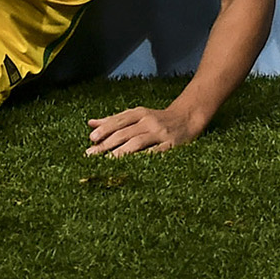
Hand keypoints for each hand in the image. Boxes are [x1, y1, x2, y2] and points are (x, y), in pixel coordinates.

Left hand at [85, 102, 204, 156]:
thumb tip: (90, 123)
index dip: (106, 129)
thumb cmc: (157, 119)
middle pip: (125, 132)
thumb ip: (114, 120)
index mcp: (141, 113)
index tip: (92, 139)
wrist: (188, 118)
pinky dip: (143, 158)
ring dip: (121, 152)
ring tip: (107, 161)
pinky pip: (155, 153)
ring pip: (137, 143)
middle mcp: (150, 121)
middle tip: (91, 154)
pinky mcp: (171, 145)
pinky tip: (132, 166)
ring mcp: (160, 133)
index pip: (120, 120)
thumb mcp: (138, 115)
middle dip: (107, 144)